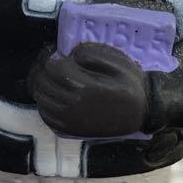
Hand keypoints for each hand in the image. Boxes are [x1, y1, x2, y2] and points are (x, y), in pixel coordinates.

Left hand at [29, 44, 148, 137]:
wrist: (140, 114)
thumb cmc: (131, 86)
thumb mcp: (120, 63)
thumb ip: (95, 54)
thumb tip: (72, 53)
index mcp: (85, 86)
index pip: (54, 68)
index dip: (51, 58)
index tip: (56, 54)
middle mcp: (74, 104)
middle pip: (44, 83)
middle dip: (43, 70)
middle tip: (50, 64)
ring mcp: (70, 119)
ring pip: (41, 99)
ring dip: (42, 85)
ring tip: (51, 78)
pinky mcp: (70, 129)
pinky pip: (46, 116)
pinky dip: (44, 103)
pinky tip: (52, 96)